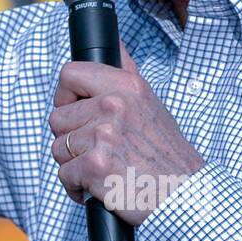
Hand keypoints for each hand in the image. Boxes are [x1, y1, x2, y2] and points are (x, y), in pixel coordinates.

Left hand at [48, 45, 204, 224]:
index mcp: (126, 86)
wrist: (184, 195)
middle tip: (97, 150)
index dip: (65, 95)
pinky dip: (76, 187)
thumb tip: (114, 45)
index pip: (69, 73)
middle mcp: (113, 105)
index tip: (74, 110)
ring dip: (74, 164)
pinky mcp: (95, 165)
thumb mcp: (152, 104)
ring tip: (102, 169)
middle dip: (71, 138)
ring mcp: (103, 135)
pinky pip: (64, 174)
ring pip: (58, 148)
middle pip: (57, 117)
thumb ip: (127, 74)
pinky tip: (99, 187)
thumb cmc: (167, 154)